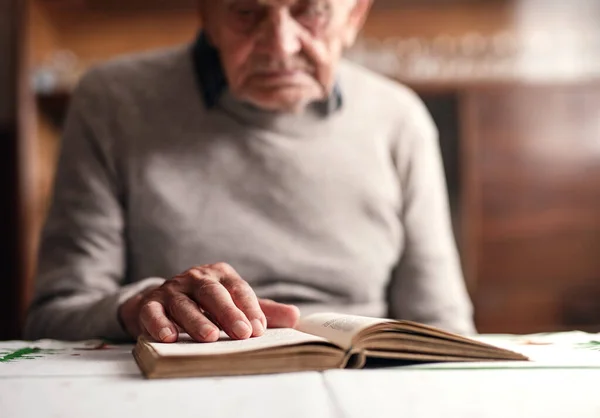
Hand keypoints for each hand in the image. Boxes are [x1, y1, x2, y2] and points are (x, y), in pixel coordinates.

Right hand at [118, 262, 299, 342]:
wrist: (163, 302)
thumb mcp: (235, 304)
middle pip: (212, 293)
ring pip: (184, 303)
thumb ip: (263, 311)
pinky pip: (153, 312)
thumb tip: (295, 317)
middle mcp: (195, 278)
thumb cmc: (207, 304)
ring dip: (196, 320)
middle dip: (228, 313)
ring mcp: (172, 289)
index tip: (259, 329)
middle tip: (241, 333)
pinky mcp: (150, 304)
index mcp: (220, 274)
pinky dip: (160, 323)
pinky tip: (169, 337)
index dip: (249, 308)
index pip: (238, 289)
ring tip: (208, 337)